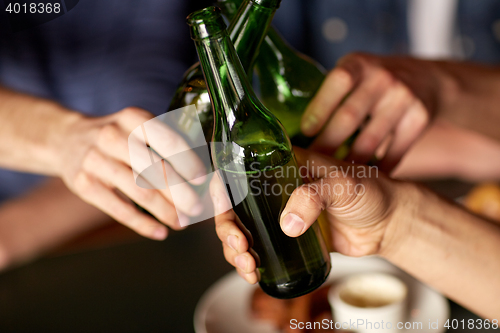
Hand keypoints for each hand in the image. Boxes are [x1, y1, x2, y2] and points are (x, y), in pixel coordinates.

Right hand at [56, 107, 205, 239]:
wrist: (65, 139)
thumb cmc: (116, 136)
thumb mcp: (135, 125)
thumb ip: (163, 141)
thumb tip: (202, 171)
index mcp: (133, 118)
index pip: (167, 140)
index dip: (187, 161)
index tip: (202, 179)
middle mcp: (113, 136)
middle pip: (155, 170)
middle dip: (181, 193)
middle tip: (197, 209)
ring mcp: (96, 161)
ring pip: (139, 191)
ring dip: (165, 211)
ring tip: (182, 223)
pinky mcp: (84, 185)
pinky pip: (119, 209)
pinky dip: (142, 224)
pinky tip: (159, 232)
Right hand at [212, 148, 402, 283]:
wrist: (387, 224)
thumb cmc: (370, 193)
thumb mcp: (343, 185)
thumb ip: (315, 197)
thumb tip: (287, 224)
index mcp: (282, 166)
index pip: (240, 170)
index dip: (222, 188)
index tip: (221, 207)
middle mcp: (273, 190)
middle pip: (234, 208)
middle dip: (228, 230)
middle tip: (240, 247)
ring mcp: (278, 216)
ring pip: (242, 232)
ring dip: (234, 250)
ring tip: (248, 266)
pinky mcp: (286, 239)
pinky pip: (259, 249)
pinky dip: (249, 263)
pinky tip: (253, 273)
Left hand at [302, 53, 435, 171]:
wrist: (424, 79)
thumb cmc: (372, 82)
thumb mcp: (353, 73)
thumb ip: (330, 94)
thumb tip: (290, 127)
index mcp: (358, 64)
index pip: (338, 83)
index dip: (320, 108)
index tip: (305, 134)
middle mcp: (381, 78)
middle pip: (350, 116)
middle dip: (328, 145)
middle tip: (309, 167)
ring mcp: (403, 97)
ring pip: (371, 139)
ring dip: (350, 164)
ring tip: (333, 179)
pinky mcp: (419, 118)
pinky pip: (396, 151)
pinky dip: (380, 169)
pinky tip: (366, 180)